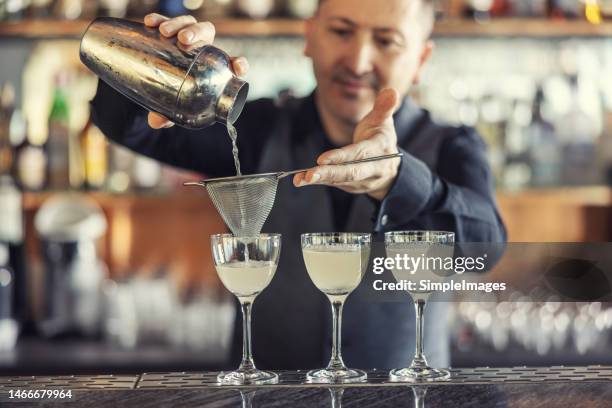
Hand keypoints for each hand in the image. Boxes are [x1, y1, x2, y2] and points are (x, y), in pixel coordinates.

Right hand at [143, 13, 249, 128]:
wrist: (156, 77)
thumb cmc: (175, 94)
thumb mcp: (173, 107)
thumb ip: (168, 115)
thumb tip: (156, 122)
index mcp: (214, 68)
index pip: (232, 63)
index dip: (239, 64)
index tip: (237, 67)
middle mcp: (203, 48)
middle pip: (208, 32)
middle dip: (198, 34)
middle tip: (184, 41)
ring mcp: (187, 37)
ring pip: (189, 23)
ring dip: (179, 25)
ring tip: (164, 33)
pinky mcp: (169, 29)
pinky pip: (166, 20)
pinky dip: (160, 19)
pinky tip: (150, 23)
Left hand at [294, 88, 401, 200]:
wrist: (389, 168)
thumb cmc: (380, 138)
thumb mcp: (383, 121)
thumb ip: (384, 107)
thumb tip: (391, 91)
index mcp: (380, 149)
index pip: (359, 153)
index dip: (341, 157)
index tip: (321, 159)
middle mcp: (373, 169)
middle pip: (350, 173)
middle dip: (328, 174)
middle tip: (308, 176)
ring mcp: (362, 181)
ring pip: (339, 181)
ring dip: (318, 180)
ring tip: (300, 179)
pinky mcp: (351, 187)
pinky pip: (333, 184)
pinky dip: (318, 182)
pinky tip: (301, 180)